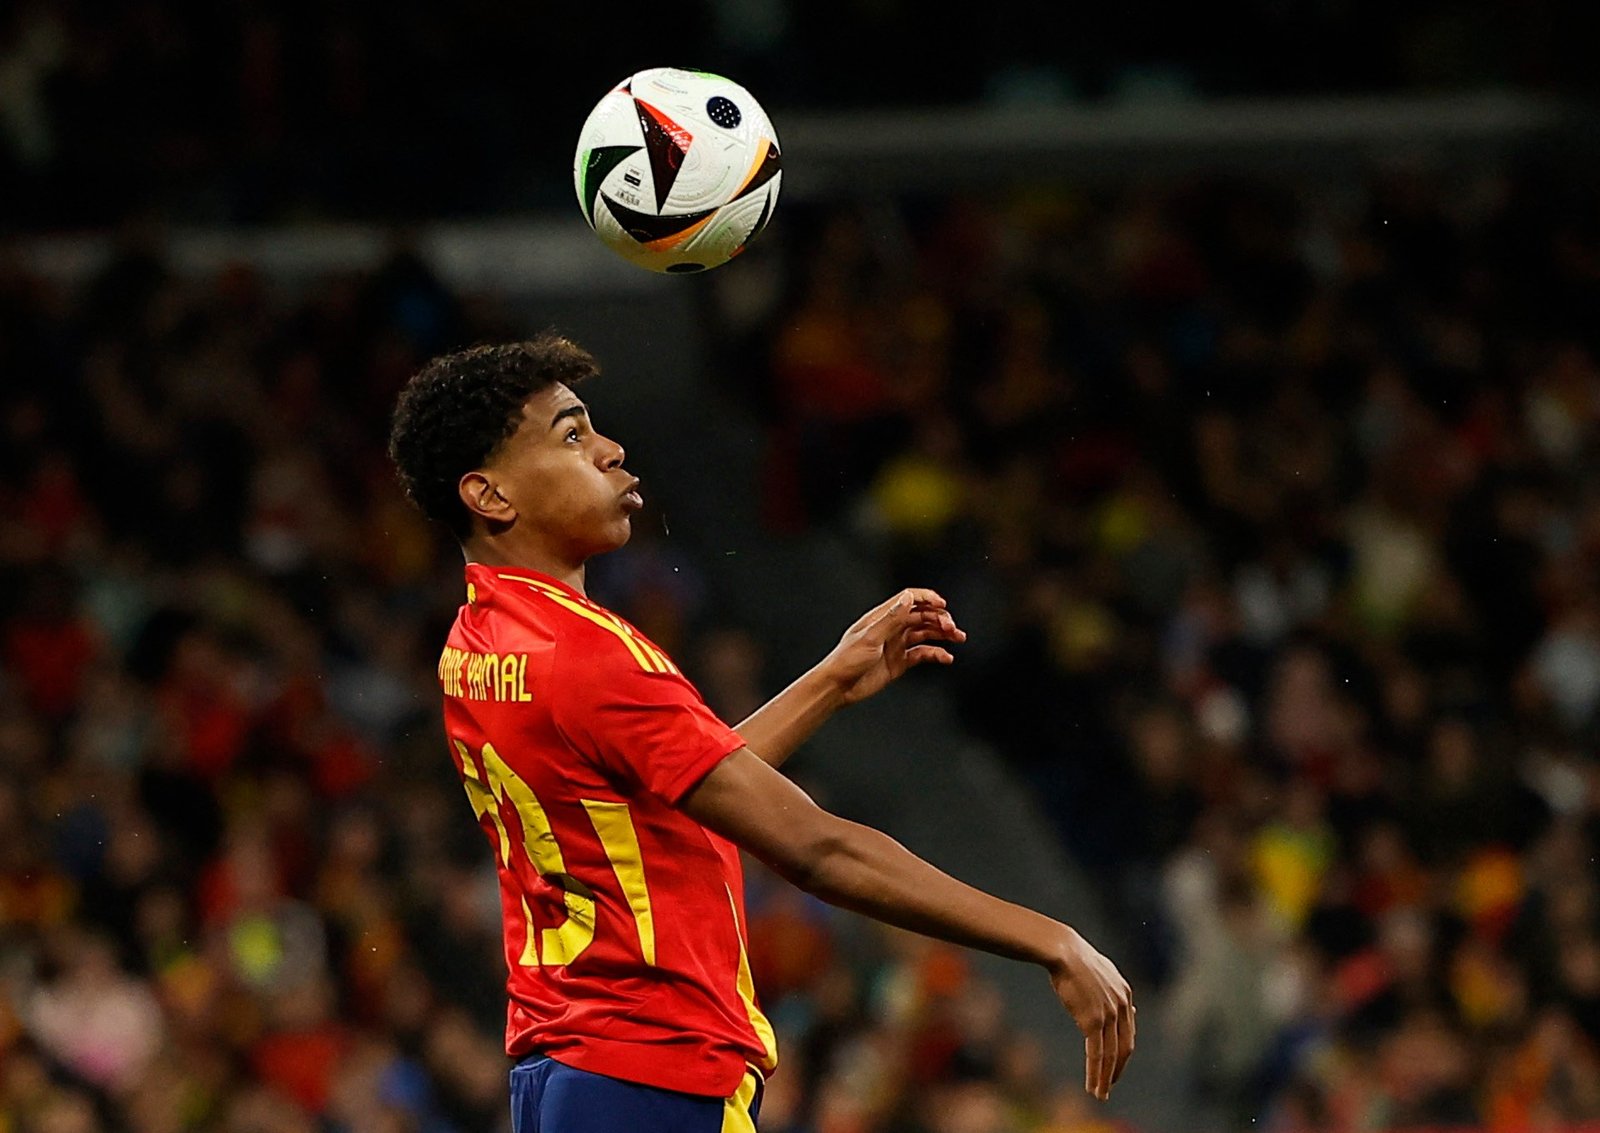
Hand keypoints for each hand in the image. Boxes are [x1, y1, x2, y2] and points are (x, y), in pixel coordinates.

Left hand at [818, 588, 966, 705]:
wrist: (838, 687)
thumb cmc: (847, 660)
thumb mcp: (870, 638)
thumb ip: (891, 618)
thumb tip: (909, 598)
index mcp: (882, 617)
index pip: (909, 599)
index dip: (927, 598)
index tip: (943, 603)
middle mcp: (891, 628)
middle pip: (921, 616)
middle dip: (939, 618)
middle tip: (952, 628)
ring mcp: (896, 645)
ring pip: (925, 634)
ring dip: (942, 634)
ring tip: (958, 638)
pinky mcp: (899, 662)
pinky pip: (922, 654)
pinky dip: (936, 654)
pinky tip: (946, 657)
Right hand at [1048, 928, 1134, 1100]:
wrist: (1062, 951)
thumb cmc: (1075, 958)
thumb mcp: (1103, 973)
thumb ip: (1115, 992)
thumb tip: (1128, 1007)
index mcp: (1125, 994)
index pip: (1129, 1032)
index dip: (1123, 1052)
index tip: (1116, 1065)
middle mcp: (1122, 1006)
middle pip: (1124, 1048)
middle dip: (1117, 1070)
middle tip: (1109, 1085)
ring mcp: (1109, 1014)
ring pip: (1111, 1055)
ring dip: (1106, 1078)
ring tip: (1100, 1094)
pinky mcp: (1093, 1020)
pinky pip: (1096, 1054)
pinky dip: (1095, 1073)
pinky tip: (1091, 1086)